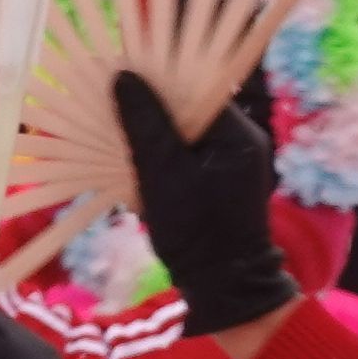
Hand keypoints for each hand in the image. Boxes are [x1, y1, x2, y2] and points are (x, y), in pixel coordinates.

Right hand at [110, 73, 288, 332]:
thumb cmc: (195, 232)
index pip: (200, 86)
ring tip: (119, 123)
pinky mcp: (220, 179)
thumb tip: (125, 76)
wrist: (222, 288)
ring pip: (187, 127)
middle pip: (193, 104)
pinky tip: (136, 154)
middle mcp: (242, 141)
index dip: (163, 75)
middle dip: (154, 100)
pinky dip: (164, 149)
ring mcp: (233, 161)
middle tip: (115, 96)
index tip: (126, 71)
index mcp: (238, 134)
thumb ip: (146, 124)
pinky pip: (189, 150)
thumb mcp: (163, 174)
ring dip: (156, 126)